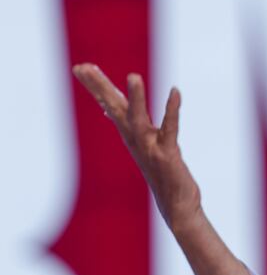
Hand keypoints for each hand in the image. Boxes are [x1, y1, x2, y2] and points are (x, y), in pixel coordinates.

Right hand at [72, 64, 201, 231]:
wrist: (177, 207)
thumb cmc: (164, 175)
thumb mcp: (146, 147)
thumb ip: (135, 129)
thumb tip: (115, 111)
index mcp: (131, 136)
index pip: (110, 106)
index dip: (96, 87)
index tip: (81, 67)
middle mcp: (136, 141)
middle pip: (115, 109)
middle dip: (100, 87)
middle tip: (83, 66)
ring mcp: (150, 149)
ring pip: (138, 120)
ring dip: (136, 99)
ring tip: (133, 76)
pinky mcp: (167, 156)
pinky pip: (170, 129)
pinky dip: (172, 110)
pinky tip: (175, 91)